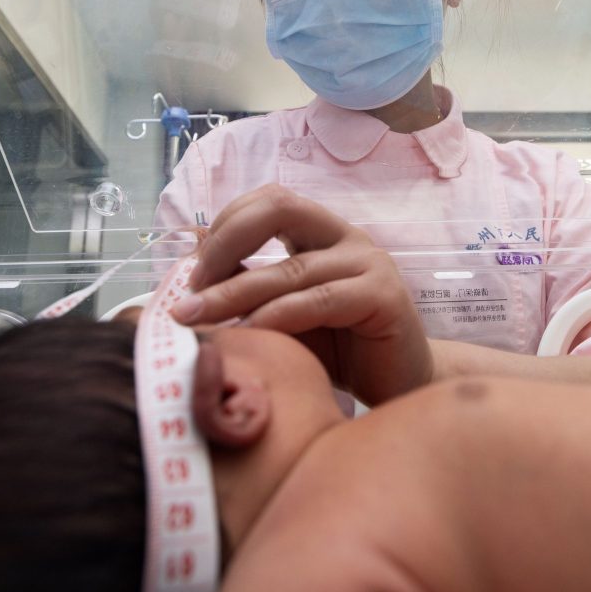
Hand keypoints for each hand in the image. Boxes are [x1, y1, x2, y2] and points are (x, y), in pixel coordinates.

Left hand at [172, 184, 432, 404]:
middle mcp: (347, 237)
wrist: (400, 389)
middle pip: (279, 208)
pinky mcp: (384, 296)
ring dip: (235, 293)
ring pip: (291, 267)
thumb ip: (247, 284)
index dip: (223, 229)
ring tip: (197, 319)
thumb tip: (192, 250)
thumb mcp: (280, 314)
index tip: (190, 276)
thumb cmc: (338, 351)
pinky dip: (275, 316)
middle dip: (225, 243)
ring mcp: (369, 263)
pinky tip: (246, 333)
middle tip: (191, 288)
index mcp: (322, 232)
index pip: (268, 202)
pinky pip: (318, 300)